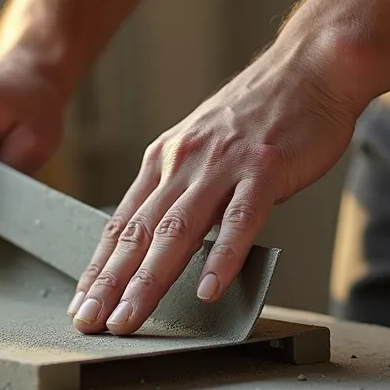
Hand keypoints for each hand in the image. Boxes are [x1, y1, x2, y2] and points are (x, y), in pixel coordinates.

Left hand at [67, 47, 363, 334]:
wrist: (309, 68)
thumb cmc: (259, 114)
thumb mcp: (202, 145)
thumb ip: (180, 188)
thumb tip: (159, 235)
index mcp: (164, 160)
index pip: (121, 223)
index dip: (98, 267)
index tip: (80, 303)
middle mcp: (183, 163)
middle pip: (138, 232)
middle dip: (109, 284)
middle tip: (88, 322)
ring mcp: (222, 166)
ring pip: (176, 231)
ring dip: (148, 280)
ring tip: (129, 318)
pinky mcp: (264, 169)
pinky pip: (240, 220)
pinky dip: (222, 257)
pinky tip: (208, 290)